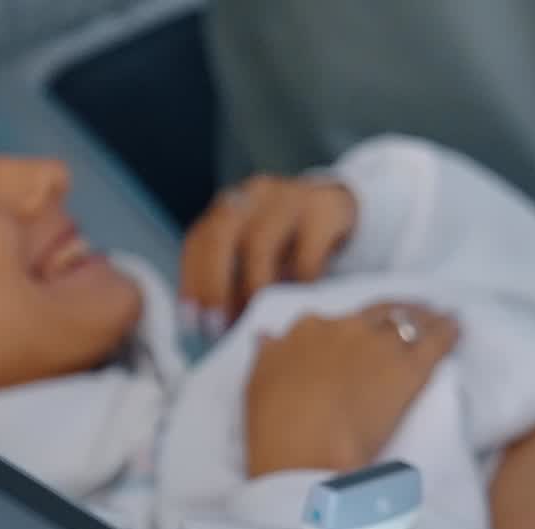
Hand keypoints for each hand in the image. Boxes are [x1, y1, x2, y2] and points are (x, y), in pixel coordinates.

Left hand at [180, 175, 357, 334]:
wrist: (343, 209)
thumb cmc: (294, 244)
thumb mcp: (261, 253)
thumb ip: (237, 277)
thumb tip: (217, 328)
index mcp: (232, 206)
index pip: (199, 240)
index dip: (191, 282)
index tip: (192, 321)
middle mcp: (254, 195)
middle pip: (221, 235)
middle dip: (214, 285)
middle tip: (218, 327)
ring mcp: (289, 198)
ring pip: (259, 243)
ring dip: (252, 288)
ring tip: (255, 320)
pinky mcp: (324, 212)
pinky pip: (305, 254)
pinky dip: (297, 285)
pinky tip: (297, 306)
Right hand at [245, 302, 459, 476]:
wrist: (308, 453)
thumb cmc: (276, 429)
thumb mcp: (257, 386)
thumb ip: (267, 357)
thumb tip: (267, 337)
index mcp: (306, 331)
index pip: (334, 322)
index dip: (350, 328)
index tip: (359, 335)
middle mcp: (343, 327)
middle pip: (376, 313)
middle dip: (395, 312)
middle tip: (412, 314)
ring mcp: (378, 345)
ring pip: (409, 320)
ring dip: (426, 318)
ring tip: (440, 317)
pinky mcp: (409, 369)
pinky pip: (436, 341)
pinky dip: (449, 332)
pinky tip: (457, 329)